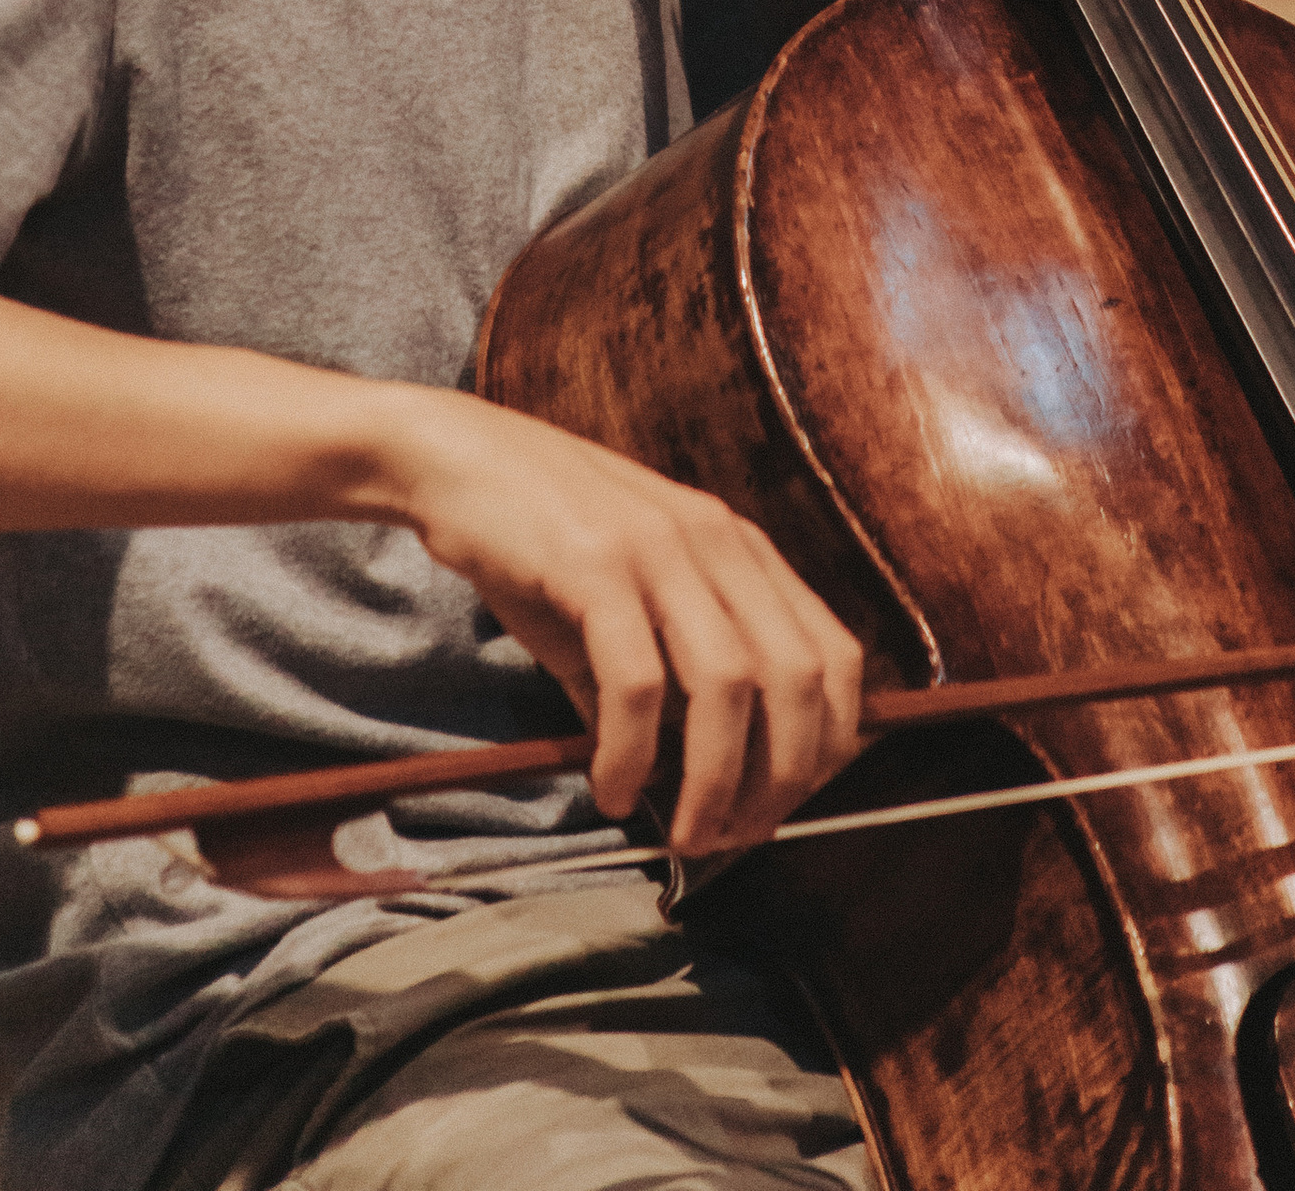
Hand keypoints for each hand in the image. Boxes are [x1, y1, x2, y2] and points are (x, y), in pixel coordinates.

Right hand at [397, 392, 862, 854]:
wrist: (459, 459)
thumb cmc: (542, 543)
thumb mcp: (626, 605)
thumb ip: (666, 683)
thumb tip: (690, 786)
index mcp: (739, 549)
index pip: (835, 653)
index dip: (828, 742)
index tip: (788, 804)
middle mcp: (716, 540)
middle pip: (797, 677)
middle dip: (781, 778)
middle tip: (738, 835)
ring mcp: (658, 547)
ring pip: (728, 684)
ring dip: (715, 781)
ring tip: (686, 833)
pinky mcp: (594, 563)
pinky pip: (636, 681)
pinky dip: (633, 754)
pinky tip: (613, 789)